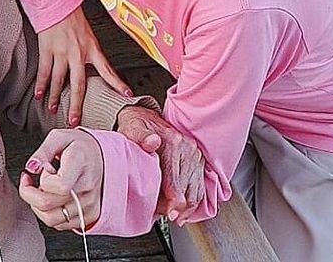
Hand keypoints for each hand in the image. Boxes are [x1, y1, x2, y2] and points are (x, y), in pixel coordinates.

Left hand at [19, 129, 103, 230]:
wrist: (101, 157)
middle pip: (48, 205)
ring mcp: (89, 204)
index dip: (43, 180)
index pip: (60, 185)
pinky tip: (51, 198)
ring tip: (42, 190)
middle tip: (32, 180)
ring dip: (37, 206)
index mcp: (80, 163)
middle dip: (30, 193)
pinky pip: (60, 225)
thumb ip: (42, 151)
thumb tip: (31, 167)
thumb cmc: (78, 147)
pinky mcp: (89, 215)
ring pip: (51, 219)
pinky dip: (49, 213)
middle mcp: (87, 187)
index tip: (42, 169)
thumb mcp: (58, 137)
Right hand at [37, 9, 130, 124]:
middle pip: (79, 85)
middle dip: (76, 105)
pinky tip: (39, 95)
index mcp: (92, 49)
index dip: (118, 83)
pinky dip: (41, 85)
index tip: (128, 95)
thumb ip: (90, 53)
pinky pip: (45, 71)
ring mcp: (62, 51)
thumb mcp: (89, 35)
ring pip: (59, 80)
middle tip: (74, 121)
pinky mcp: (48, 48)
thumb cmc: (73, 18)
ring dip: (56, 98)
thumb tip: (94, 70)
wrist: (58, 2)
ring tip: (54, 110)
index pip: (108, 70)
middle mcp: (78, 53)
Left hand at [116, 105, 204, 221]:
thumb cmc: (137, 126)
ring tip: (174, 216)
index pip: (177, 180)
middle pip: (188, 189)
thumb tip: (152, 142)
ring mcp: (195, 155)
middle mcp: (188, 148)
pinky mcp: (198, 161)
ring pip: (196, 191)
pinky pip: (199, 187)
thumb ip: (140, 136)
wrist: (145, 117)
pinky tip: (183, 210)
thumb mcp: (132, 128)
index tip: (169, 214)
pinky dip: (193, 202)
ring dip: (186, 208)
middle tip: (166, 216)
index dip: (173, 201)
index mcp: (174, 142)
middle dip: (177, 207)